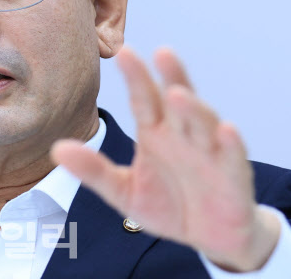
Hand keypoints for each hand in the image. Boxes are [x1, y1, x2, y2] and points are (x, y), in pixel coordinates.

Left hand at [51, 46, 280, 271]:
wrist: (208, 237)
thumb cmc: (166, 205)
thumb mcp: (122, 191)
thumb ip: (93, 170)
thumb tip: (56, 149)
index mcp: (155, 133)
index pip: (144, 100)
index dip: (136, 78)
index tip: (123, 52)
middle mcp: (183, 135)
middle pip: (177, 101)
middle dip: (171, 76)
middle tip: (161, 53)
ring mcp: (210, 153)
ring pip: (203, 124)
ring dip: (193, 108)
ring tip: (176, 94)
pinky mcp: (234, 177)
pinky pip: (234, 158)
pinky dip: (231, 144)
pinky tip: (226, 130)